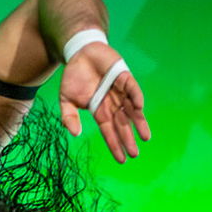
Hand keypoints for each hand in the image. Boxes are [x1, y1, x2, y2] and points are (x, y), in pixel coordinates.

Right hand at [58, 44, 150, 162]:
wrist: (80, 53)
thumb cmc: (74, 77)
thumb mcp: (66, 99)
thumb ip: (69, 116)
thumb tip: (75, 133)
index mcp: (99, 111)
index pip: (109, 131)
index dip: (114, 144)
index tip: (121, 159)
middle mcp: (112, 104)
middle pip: (122, 124)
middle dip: (128, 139)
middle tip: (134, 154)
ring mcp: (119, 91)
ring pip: (132, 110)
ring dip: (139, 123)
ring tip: (145, 138)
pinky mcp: (124, 77)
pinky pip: (132, 88)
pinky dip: (136, 97)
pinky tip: (139, 108)